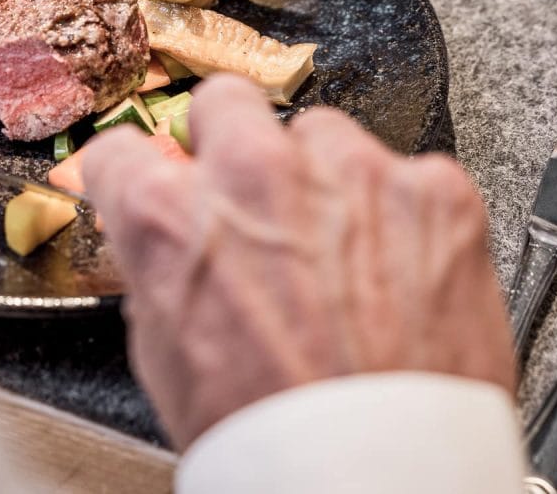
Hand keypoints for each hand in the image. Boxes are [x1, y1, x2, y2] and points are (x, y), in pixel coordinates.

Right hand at [83, 74, 514, 448]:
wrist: (380, 476)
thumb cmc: (274, 436)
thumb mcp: (167, 356)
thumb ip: (162, 270)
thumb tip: (169, 239)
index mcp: (171, 216)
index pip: (123, 147)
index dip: (138, 172)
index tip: (154, 179)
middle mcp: (256, 175)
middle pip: (225, 101)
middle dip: (230, 139)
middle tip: (253, 193)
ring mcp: (350, 172)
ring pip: (323, 133)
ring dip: (323, 178)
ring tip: (340, 254)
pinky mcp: (432, 189)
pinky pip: (408, 174)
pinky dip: (402, 215)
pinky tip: (398, 272)